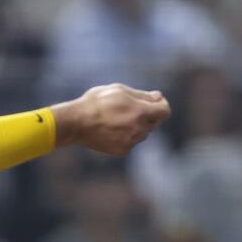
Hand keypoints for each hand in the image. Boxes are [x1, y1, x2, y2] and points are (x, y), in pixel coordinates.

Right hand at [52, 84, 170, 154]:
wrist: (76, 123)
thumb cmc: (96, 102)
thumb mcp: (119, 91)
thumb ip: (142, 95)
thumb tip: (159, 97)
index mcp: (140, 112)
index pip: (164, 111)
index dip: (161, 105)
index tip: (155, 101)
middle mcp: (138, 129)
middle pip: (155, 122)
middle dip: (148, 114)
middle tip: (131, 108)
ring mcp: (131, 141)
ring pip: (144, 133)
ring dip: (138, 125)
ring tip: (118, 118)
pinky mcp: (123, 150)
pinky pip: (132, 141)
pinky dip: (128, 135)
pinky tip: (113, 129)